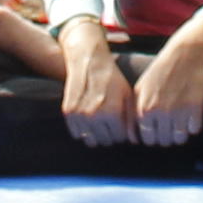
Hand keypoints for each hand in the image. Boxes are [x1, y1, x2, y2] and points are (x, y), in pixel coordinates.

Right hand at [56, 18, 130, 141]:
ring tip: (99, 119)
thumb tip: (134, 141)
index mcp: (112, 113)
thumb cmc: (112, 79)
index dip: (121, 131)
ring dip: (95, 133)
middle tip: (109, 121)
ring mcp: (79, 115)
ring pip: (89, 140)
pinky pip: (77, 133)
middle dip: (108, 134)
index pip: (118, 138)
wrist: (89, 62)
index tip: (120, 121)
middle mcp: (94, 116)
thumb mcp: (127, 95)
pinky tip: (88, 117)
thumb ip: (131, 119)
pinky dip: (82, 129)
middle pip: (104, 141)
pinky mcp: (68, 112)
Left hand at [126, 26, 202, 147]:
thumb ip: (132, 113)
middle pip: (164, 141)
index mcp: (143, 110)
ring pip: (179, 139)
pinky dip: (193, 125)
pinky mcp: (195, 109)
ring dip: (180, 134)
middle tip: (171, 125)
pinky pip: (194, 130)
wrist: (184, 56)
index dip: (153, 136)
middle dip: (167, 136)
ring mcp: (177, 112)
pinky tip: (191, 115)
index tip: (158, 129)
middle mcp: (159, 113)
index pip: (147, 139)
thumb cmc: (160, 73)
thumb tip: (133, 139)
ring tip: (181, 122)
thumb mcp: (139, 89)